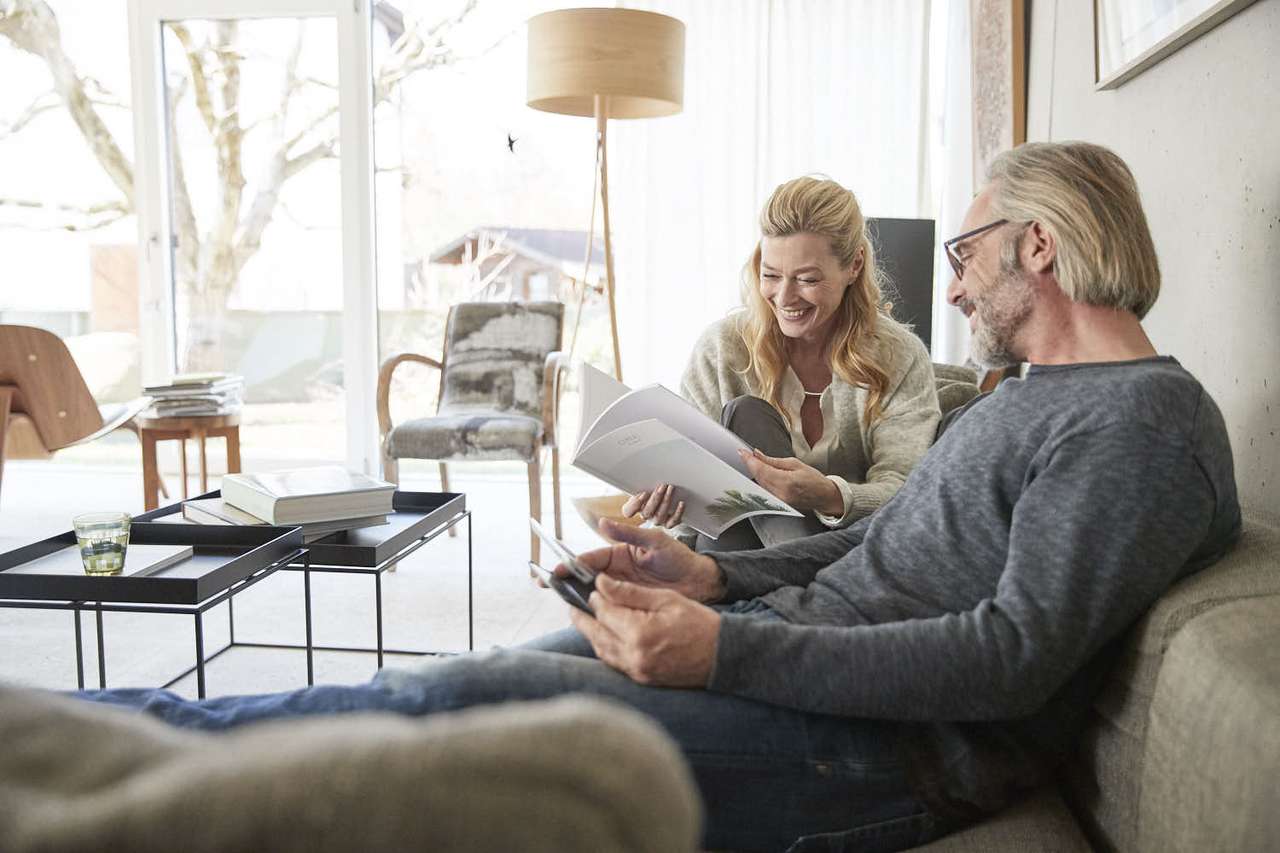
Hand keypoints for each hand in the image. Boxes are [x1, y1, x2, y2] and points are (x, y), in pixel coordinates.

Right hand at [560, 519, 723, 603]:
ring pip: (593, 592)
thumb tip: (602, 522)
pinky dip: (594, 610)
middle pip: (585, 576)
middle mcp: (616, 571)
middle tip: (544, 583)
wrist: (700, 582)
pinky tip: (582, 615)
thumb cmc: (679, 558)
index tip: (558, 569)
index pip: (591, 558)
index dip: (573, 563)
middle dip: (565, 578)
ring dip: (575, 595)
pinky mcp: (629, 604)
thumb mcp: (655, 542)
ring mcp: (621, 589)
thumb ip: (629, 534)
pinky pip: (608, 607)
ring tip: (558, 599)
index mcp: (620, 553)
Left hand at [569, 574, 719, 686]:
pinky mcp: (641, 679)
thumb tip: (602, 584)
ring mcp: (637, 671)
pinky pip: (613, 662)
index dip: (595, 597)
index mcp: (640, 633)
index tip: (592, 587)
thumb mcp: (666, 599)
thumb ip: (630, 592)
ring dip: (590, 634)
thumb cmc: (699, 624)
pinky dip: (604, 648)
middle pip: (595, 634)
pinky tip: (603, 637)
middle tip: (572, 603)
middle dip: (582, 617)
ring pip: (601, 650)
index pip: (604, 612)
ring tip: (583, 618)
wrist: (722, 656)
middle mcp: (634, 655)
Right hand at [620, 483, 685, 527]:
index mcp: (636, 507)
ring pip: (660, 515)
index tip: (643, 493)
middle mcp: (646, 516)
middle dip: (655, 498)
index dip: (634, 505)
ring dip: (666, 501)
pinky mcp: (668, 524)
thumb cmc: (653, 492)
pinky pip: (673, 521)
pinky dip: (678, 512)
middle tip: (662, 485)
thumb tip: (646, 470)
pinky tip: (681, 503)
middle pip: (647, 512)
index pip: (628, 512)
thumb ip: (643, 482)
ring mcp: (657, 521)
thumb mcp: (646, 486)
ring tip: (671, 488)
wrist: (666, 504)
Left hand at [738, 448, 842, 515]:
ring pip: (759, 484)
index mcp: (786, 481)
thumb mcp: (795, 464)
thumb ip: (773, 460)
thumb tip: (757, 454)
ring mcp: (778, 500)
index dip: (749, 460)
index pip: (761, 470)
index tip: (741, 452)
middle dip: (750, 464)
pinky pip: (764, 490)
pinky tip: (761, 473)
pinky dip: (761, 480)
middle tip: (746, 454)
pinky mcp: (778, 504)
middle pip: (757, 477)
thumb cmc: (813, 479)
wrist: (824, 496)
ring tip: (754, 462)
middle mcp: (780, 493)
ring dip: (755, 472)